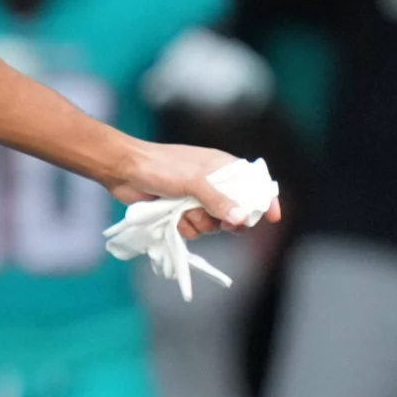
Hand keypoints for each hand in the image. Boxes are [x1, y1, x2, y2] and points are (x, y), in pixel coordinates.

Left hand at [109, 142, 282, 238]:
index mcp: (221, 168)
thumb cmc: (160, 167)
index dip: (264, 200)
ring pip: (213, 224)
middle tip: (221, 223)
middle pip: (234, 211)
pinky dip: (185, 227)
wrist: (124, 171)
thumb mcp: (193, 181)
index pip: (253, 184)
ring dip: (200, 223)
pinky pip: (194, 229)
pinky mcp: (179, 212)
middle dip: (226, 220)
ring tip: (184, 212)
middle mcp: (212, 184)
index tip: (273, 217)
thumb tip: (241, 219)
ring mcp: (195, 199)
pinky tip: (173, 218)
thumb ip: (218, 199)